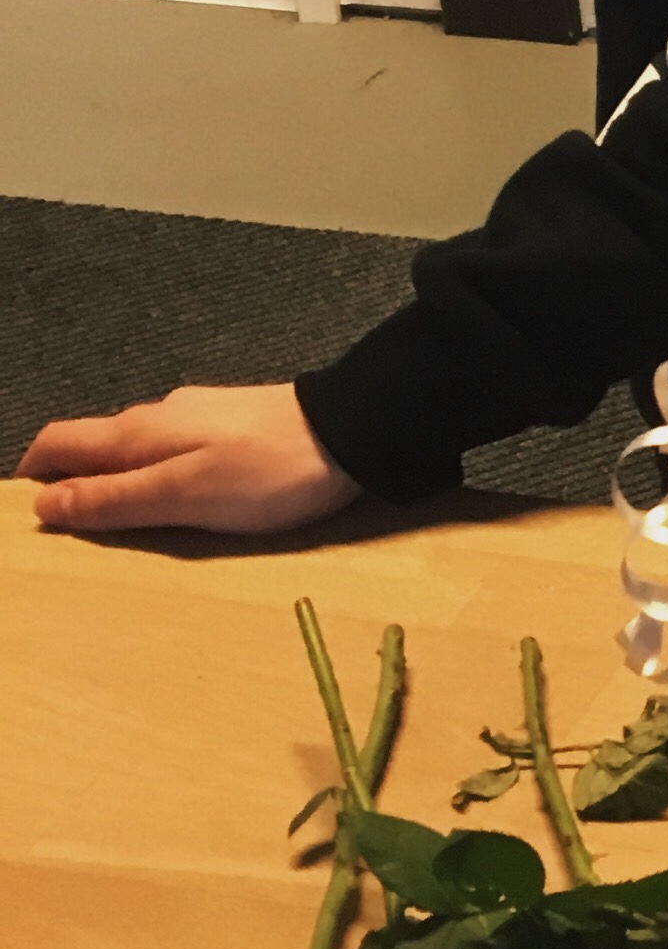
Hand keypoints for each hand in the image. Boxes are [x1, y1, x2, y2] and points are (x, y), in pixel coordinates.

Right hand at [17, 386, 361, 538]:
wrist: (354, 431)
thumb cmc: (268, 471)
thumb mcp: (183, 495)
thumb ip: (115, 499)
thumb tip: (43, 505)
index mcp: (138, 432)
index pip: (57, 443)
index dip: (31, 477)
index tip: (27, 519)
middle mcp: (158, 415)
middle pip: (92, 445)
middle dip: (68, 481)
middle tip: (64, 532)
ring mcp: (197, 416)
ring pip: (133, 448)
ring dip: (112, 479)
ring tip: (113, 523)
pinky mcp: (232, 425)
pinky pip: (171, 450)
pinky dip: (152, 475)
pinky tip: (173, 497)